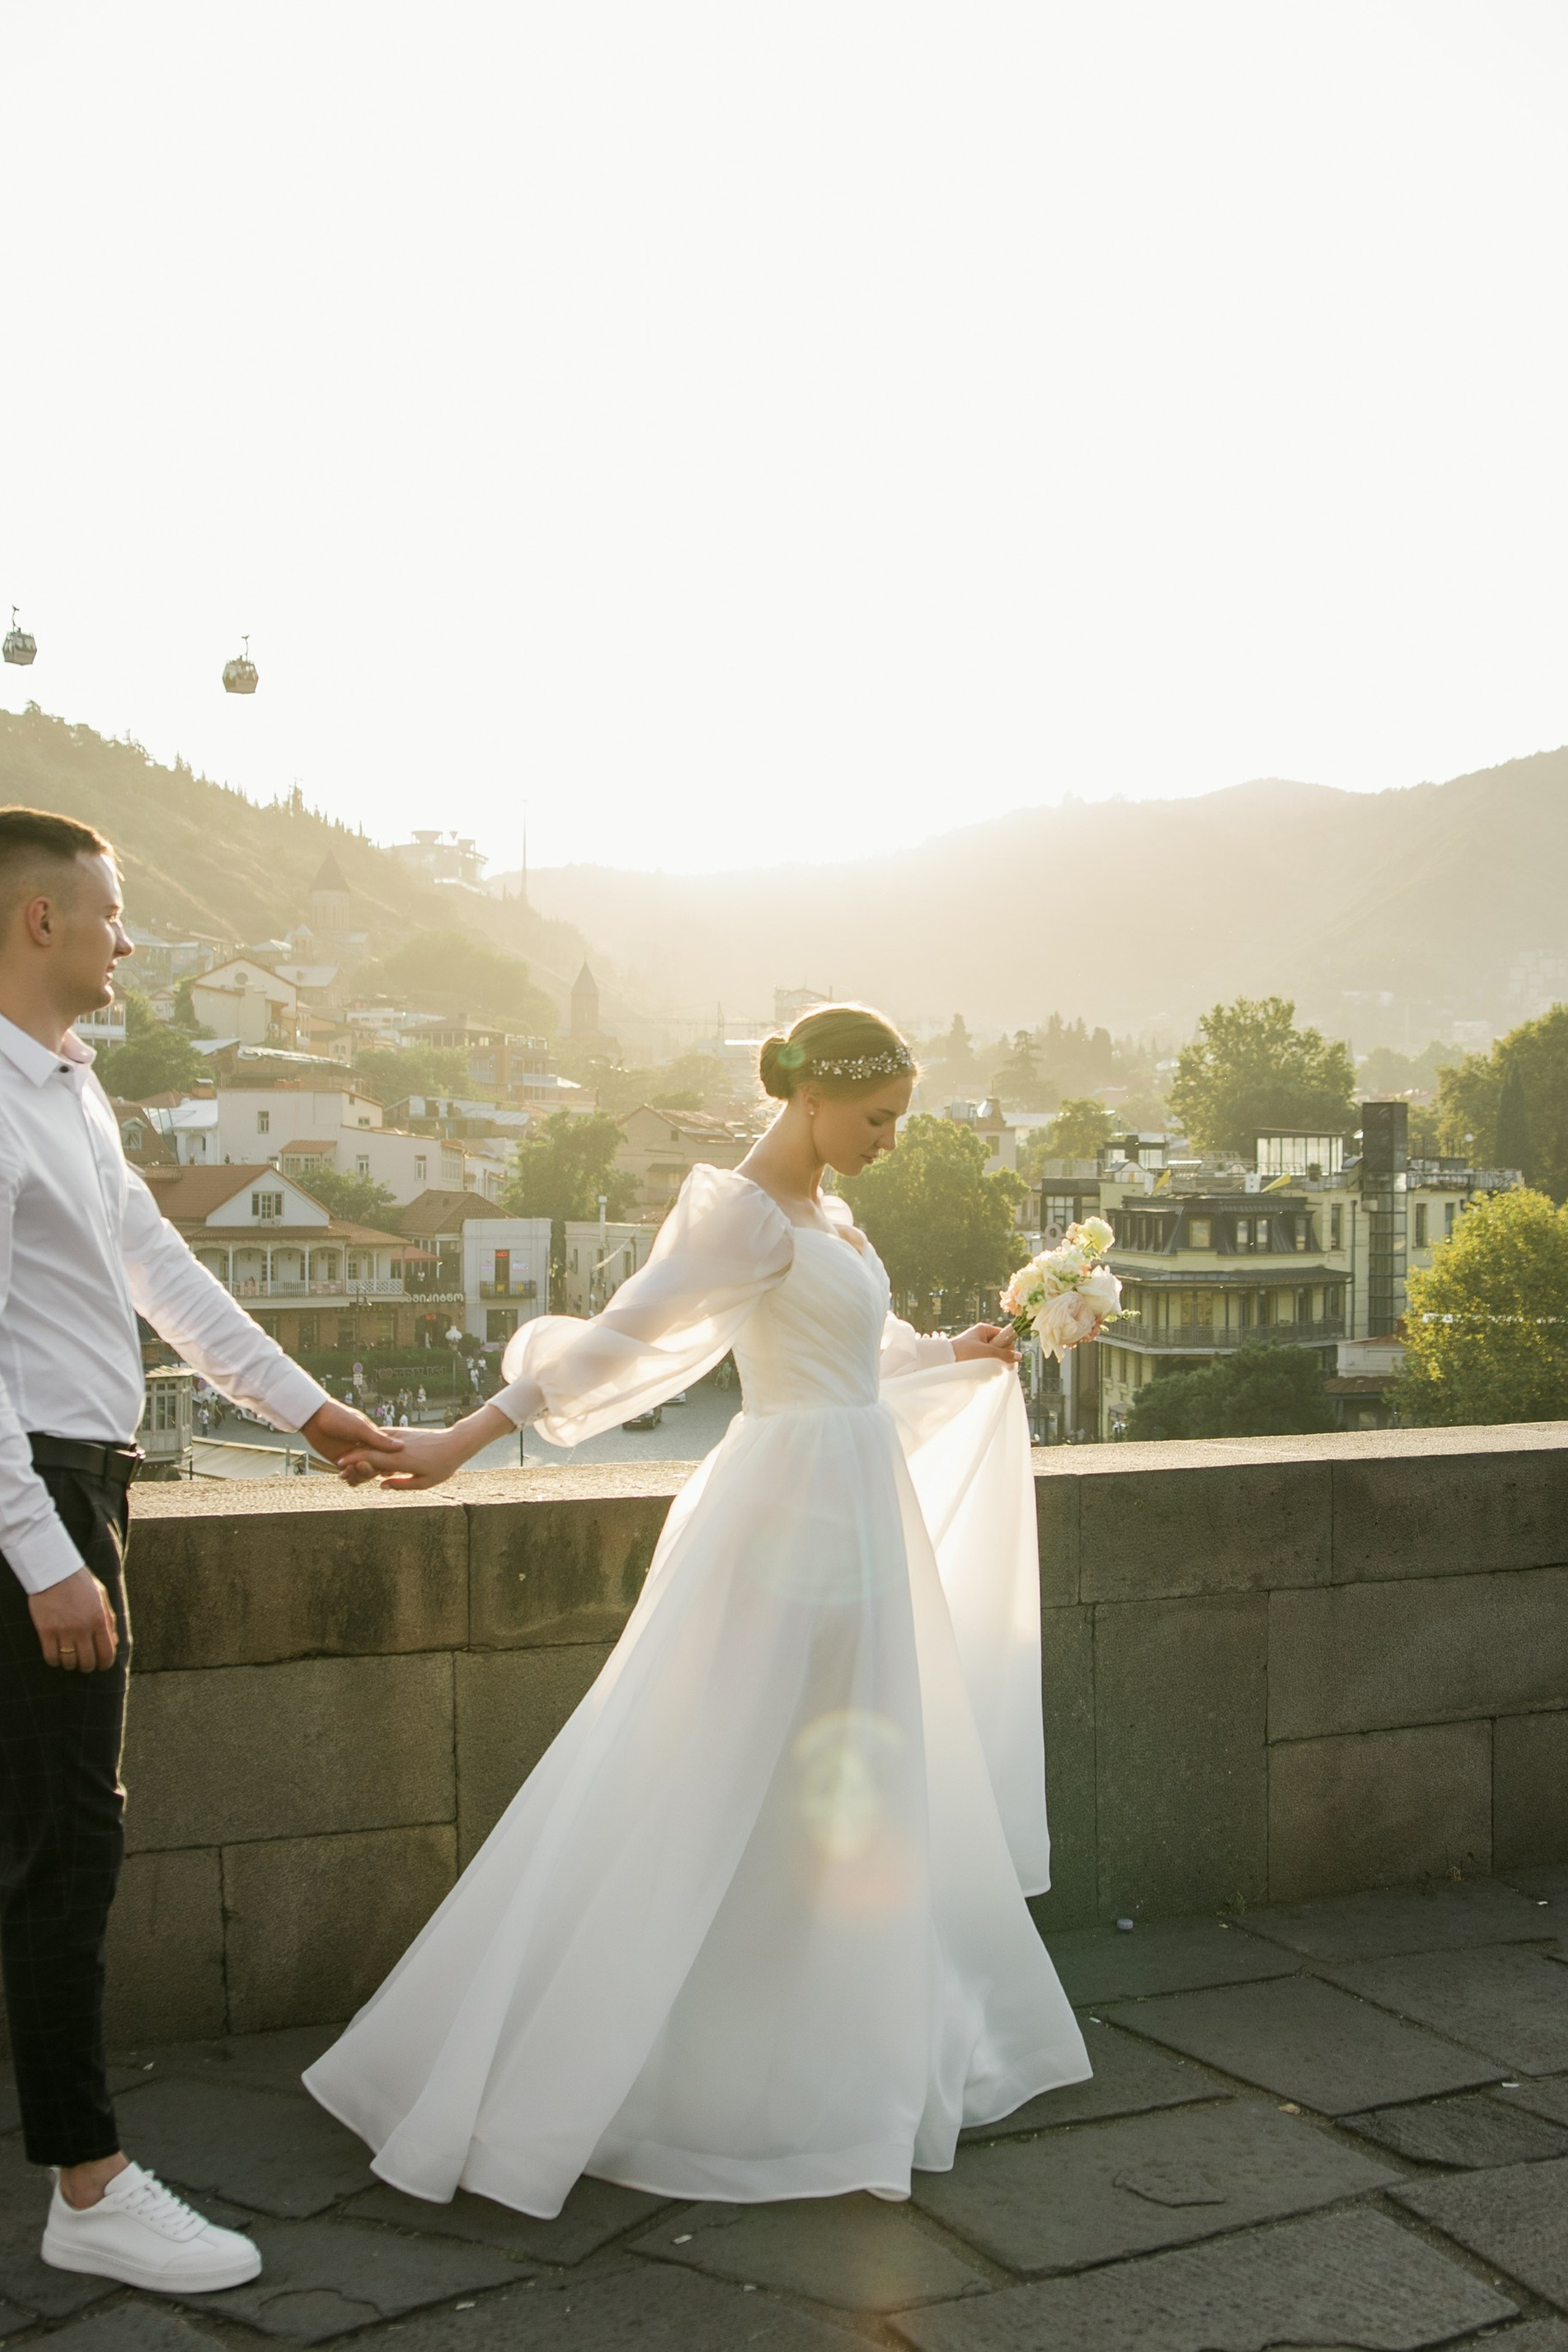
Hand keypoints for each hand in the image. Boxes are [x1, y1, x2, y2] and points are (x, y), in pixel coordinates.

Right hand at [29, 1567, 117, 1671]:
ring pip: (69, 1662)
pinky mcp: (46, 1631)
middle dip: (87, 1666)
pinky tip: (56, 1656)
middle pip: (87, 1662)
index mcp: (99, 1619)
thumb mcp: (101, 1597)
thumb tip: (114, 1643)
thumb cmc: (80, 1583)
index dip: (105, 1664)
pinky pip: (51, 1657)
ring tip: (69, 1658)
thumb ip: (109, 1620)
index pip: (107, 1653)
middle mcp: (82, 1628)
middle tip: (84, 1663)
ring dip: (70, 1664)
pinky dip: (54, 1661)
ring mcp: (63, 1630)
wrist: (54, 1572)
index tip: (101, 1666)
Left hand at [302, 1399, 403, 1487]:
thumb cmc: (339, 1417)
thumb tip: (401, 1447)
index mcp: (373, 1440)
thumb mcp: (361, 1428)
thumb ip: (379, 1440)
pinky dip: (348, 1478)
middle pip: (374, 1468)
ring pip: (362, 1474)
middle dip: (368, 1470)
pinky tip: (343, 1475)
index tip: (381, 1467)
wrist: (315, 1417)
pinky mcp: (340, 1462)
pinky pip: (349, 1475)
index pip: (385, 1457)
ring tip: (350, 1470)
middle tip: (361, 1465)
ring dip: (358, 1475)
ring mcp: (353, 1456)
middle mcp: (365, 1449)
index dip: (385, 1464)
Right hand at [336, 1402, 515, 1491]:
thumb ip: (401, 1485)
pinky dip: (372, 1442)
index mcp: (400, 1460)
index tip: (340, 1468)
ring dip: (360, 1448)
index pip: (370, 1460)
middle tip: (339, 1465)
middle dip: (351, 1457)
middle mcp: (397, 1446)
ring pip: (374, 1441)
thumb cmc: (442, 1466)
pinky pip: (383, 1436)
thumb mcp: (424, 1482)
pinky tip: (366, 1446)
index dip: (353, 1463)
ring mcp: (400, 1437)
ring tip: (348, 1456)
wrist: (456, 1442)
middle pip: (368, 1449)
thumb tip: (381, 1486)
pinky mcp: (404, 1432)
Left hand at [952, 1321, 1019, 1366]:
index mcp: (984, 1330)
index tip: (1008, 1356)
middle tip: (995, 1363)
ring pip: (992, 1357)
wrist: (944, 1360)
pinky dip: (984, 1368)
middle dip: (998, 1358)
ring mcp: (976, 1348)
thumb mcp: (987, 1352)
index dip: (1008, 1346)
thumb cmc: (964, 1352)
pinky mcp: (972, 1358)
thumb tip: (1019, 1356)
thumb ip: (1004, 1354)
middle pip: (999, 1348)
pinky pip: (984, 1363)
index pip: (1004, 1335)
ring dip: (991, 1364)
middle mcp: (980, 1337)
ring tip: (983, 1367)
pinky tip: (979, 1371)